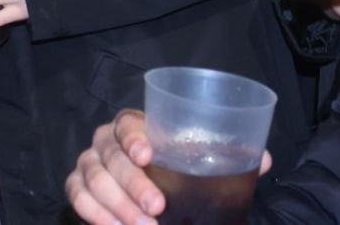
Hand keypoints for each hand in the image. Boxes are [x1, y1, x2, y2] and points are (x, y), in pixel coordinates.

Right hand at [64, 110, 271, 224]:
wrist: (147, 189)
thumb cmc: (174, 167)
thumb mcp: (197, 160)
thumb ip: (225, 156)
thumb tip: (262, 161)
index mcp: (133, 125)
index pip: (126, 124)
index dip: (133, 137)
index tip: (148, 156)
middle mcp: (105, 140)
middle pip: (110, 157)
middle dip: (132, 185)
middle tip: (158, 208)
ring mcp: (88, 163)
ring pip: (94, 180)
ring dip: (117, 207)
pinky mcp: (77, 186)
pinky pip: (78, 198)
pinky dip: (95, 215)